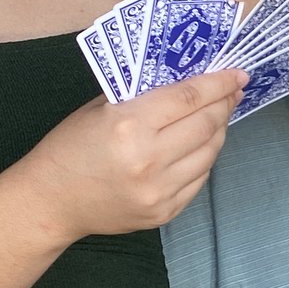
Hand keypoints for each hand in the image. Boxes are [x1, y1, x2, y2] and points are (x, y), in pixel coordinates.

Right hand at [12, 70, 245, 241]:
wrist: (51, 202)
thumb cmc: (70, 147)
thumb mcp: (101, 109)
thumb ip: (144, 97)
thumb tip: (188, 81)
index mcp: (130, 125)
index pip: (189, 98)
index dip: (218, 83)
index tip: (237, 75)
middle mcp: (149, 159)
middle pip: (207, 125)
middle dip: (224, 105)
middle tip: (232, 92)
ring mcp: (160, 191)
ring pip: (210, 154)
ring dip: (219, 131)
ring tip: (218, 117)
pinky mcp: (165, 212)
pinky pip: (199, 179)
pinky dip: (205, 158)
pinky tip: (200, 146)